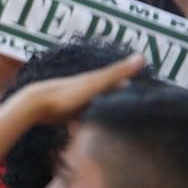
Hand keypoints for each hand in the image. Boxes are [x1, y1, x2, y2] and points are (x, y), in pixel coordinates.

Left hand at [18, 54, 144, 123]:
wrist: (37, 105)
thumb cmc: (68, 93)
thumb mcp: (96, 83)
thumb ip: (117, 72)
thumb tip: (143, 56)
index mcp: (97, 80)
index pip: (122, 83)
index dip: (135, 88)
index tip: (151, 98)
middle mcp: (89, 89)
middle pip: (111, 95)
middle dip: (124, 101)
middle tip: (141, 113)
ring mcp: (80, 101)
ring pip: (101, 106)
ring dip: (111, 112)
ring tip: (127, 124)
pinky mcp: (72, 114)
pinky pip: (89, 118)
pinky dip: (97, 121)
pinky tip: (103, 130)